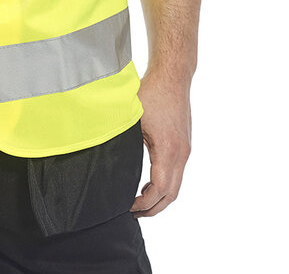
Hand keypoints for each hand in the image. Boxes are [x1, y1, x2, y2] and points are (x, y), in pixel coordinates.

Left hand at [130, 70, 191, 216]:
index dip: (144, 204)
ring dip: (160, 197)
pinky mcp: (184, 144)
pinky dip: (165, 184)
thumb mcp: (132, 116)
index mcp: (168, 150)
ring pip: (176, 185)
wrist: (172, 76)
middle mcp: (181, 153)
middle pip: (171, 195)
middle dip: (153, 208)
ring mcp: (185, 149)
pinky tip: (149, 183)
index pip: (159, 189)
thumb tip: (103, 151)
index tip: (128, 207)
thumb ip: (123, 138)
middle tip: (133, 213)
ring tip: (140, 202)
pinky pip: (177, 173)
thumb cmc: (151, 92)